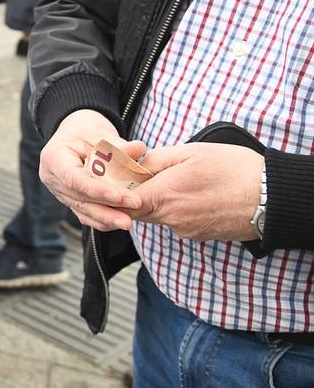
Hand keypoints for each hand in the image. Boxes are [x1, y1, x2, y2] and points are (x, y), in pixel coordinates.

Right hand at [38, 109, 143, 230]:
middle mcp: (52, 178)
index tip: (120, 196)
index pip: (73, 178)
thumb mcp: (100, 133)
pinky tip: (117, 223)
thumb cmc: (86, 131)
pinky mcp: (68, 199)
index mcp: (54, 158)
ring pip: (81, 209)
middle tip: (131, 212)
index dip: (96, 189)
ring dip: (105, 218)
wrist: (75, 134)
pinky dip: (100, 220)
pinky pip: (83, 213)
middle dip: (105, 208)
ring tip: (127, 223)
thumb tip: (140, 149)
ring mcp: (58, 191)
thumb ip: (118, 145)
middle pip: (78, 198)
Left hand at [128, 143, 262, 241]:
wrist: (272, 198)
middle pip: (137, 211)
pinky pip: (178, 222)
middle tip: (143, 176)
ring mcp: (187, 230)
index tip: (115, 181)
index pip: (122, 203)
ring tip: (178, 182)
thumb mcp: (192, 152)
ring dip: (159, 201)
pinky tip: (194, 194)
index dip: (115, 193)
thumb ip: (157, 159)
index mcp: (164, 196)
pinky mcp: (200, 235)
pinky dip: (178, 209)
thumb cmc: (235, 169)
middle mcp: (172, 219)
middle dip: (135, 195)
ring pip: (158, 217)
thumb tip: (135, 165)